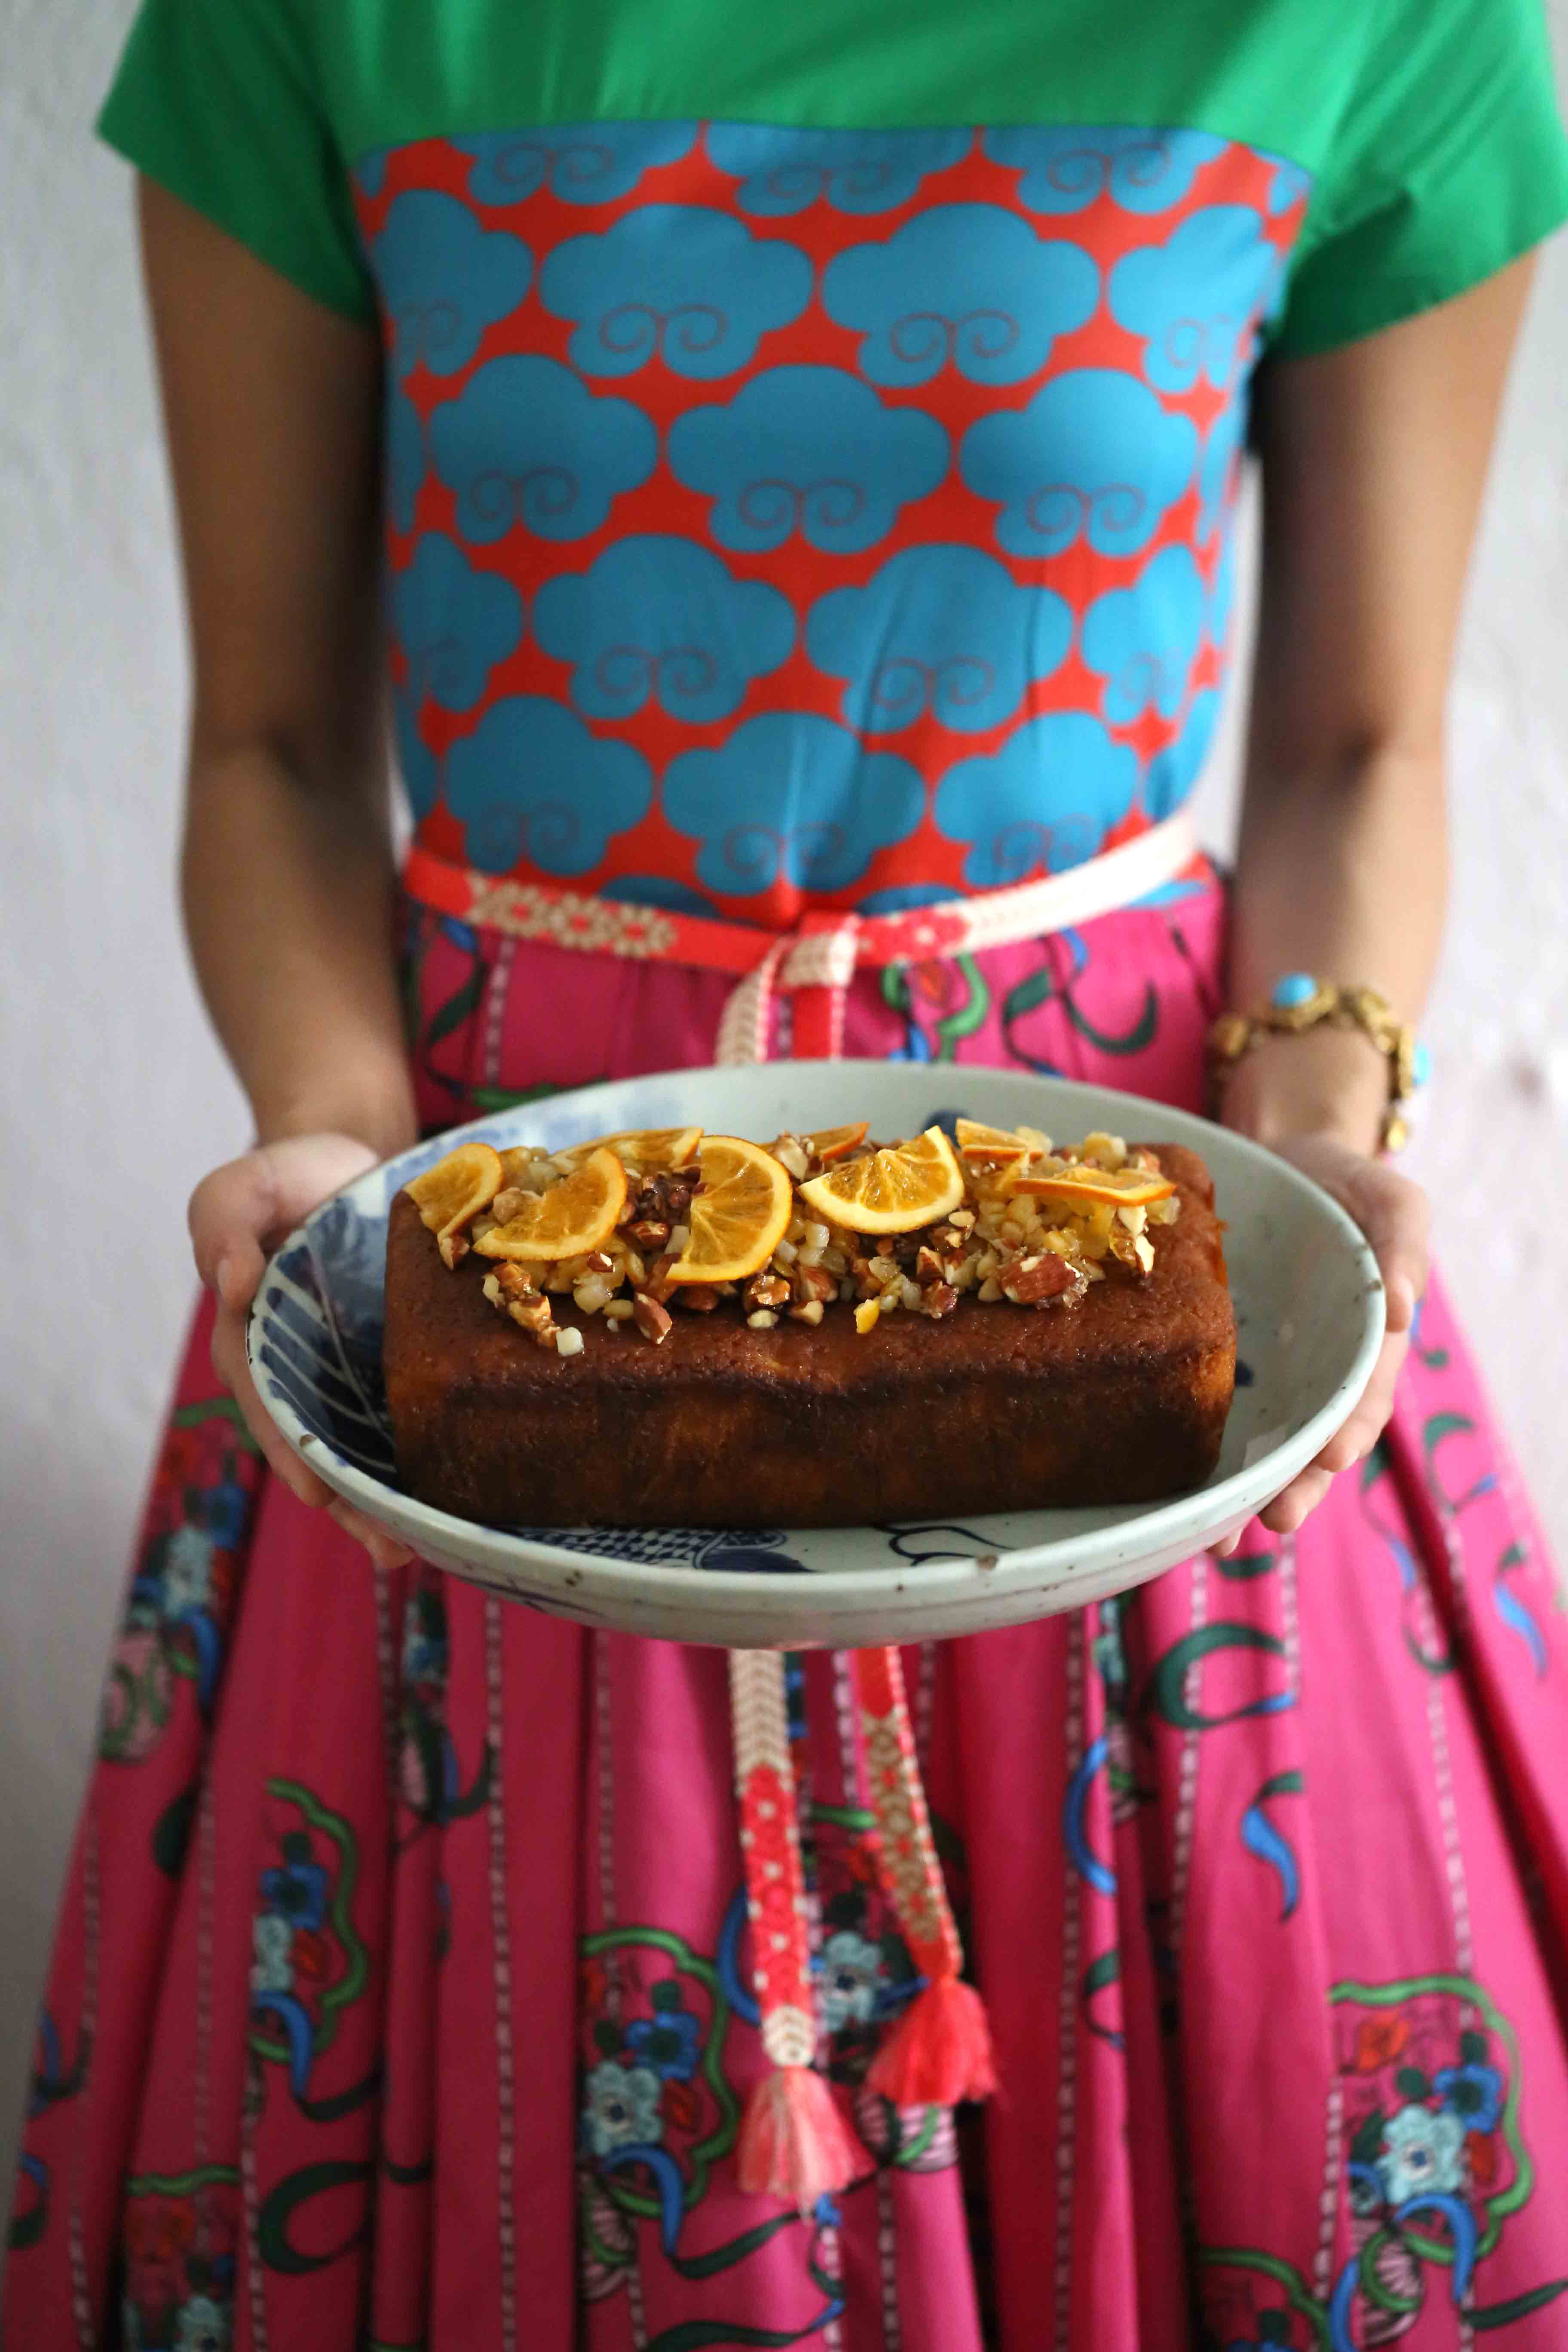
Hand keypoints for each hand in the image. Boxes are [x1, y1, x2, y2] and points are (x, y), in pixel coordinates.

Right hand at [189, 1133, 413, 1569]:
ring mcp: (347, 1376)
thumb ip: (222, 1220)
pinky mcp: (396, 1366)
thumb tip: (230, 1281)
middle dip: (353, 1505)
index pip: (270, 1407)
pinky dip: (426, 1462)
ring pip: (364, 1452)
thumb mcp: (243, 1184)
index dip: (294, 1451)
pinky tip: (460, 1503)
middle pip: (319, 1451)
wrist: (350, 1163)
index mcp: (254, 1340)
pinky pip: (406, 1420)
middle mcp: (299, 1373)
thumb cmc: (289, 1177)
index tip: (321, 1491)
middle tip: (395, 1550)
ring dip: (389, 1504)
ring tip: (424, 1551)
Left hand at [1217, 1132, 1429, 1548]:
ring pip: (1257, 1444)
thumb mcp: (1391, 1200)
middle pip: (1310, 1440)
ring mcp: (1265, 1371)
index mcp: (1364, 1344)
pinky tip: (1166, 1491)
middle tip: (1272, 1521)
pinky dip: (1189, 1452)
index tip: (1333, 1455)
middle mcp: (1313, 1371)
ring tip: (1218, 1537)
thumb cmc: (1345, 1185)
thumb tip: (1406, 1304)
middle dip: (1295, 1486)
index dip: (1349, 1428)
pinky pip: (1202, 1408)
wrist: (1278, 1162)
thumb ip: (1404, 1245)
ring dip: (1240, 1493)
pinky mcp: (1214, 1358)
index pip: (1362, 1396)